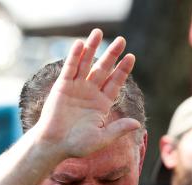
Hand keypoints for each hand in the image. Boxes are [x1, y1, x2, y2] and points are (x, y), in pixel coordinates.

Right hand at [33, 28, 140, 158]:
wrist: (54, 145)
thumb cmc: (77, 145)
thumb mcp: (102, 138)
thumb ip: (118, 129)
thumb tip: (138, 124)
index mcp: (101, 104)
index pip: (115, 82)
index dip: (122, 70)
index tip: (131, 57)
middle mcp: (90, 93)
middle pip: (103, 69)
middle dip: (111, 55)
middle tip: (121, 40)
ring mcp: (76, 88)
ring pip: (86, 64)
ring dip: (92, 48)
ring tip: (98, 32)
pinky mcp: (62, 86)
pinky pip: (70, 68)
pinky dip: (75, 57)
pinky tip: (81, 44)